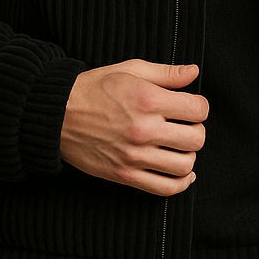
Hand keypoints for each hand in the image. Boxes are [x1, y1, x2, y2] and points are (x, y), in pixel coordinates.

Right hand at [60, 60, 207, 195]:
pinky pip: (165, 188)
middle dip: (196, 130)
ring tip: (179, 144)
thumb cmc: (95, 87)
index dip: (200, 106)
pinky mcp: (125, 175)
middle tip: (185, 124)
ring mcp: (134, 155)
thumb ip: (166, 73)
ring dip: (189, 154)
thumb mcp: (130, 70)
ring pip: (185, 165)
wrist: (58, 114)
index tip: (191, 105)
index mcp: (148, 99)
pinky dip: (181, 183)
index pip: (198, 110)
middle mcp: (143, 129)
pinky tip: (184, 173)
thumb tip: (194, 72)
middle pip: (196, 139)